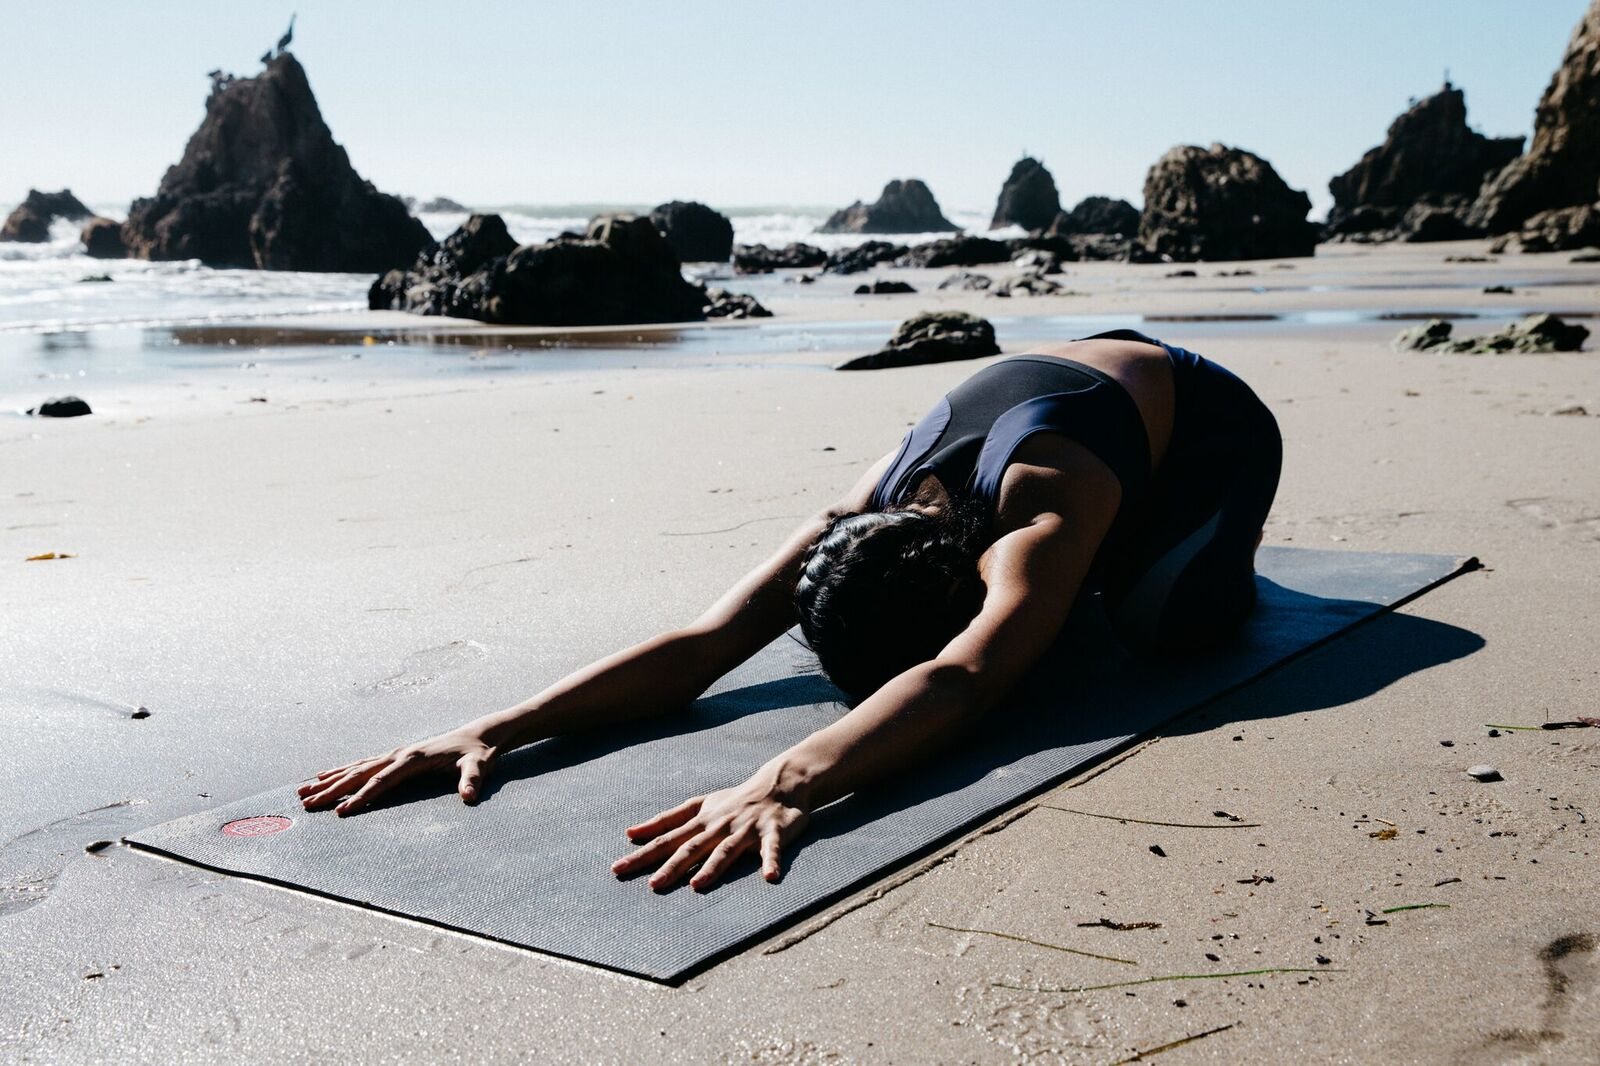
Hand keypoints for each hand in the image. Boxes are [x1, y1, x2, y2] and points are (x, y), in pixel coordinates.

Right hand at [297, 728, 497, 815]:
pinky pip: (363, 764)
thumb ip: (472, 780)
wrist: (480, 735)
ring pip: (355, 768)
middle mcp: (400, 754)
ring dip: (329, 780)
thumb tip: (469, 796)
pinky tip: (324, 775)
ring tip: (302, 791)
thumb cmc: (479, 754)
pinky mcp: (397, 756)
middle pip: (359, 774)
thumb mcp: (479, 767)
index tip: (342, 813)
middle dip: (332, 790)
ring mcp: (396, 753)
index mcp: (414, 758)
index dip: (362, 797)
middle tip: (306, 804)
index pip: (382, 781)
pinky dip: (342, 771)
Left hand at [611, 775, 807, 891]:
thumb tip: (630, 832)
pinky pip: (772, 849)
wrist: (778, 783)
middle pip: (692, 847)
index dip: (643, 854)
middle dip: (672, 866)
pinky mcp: (774, 832)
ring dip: (713, 867)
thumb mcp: (698, 806)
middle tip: (653, 885)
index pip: (666, 839)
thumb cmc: (733, 801)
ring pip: (727, 849)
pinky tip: (770, 877)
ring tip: (698, 886)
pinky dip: (772, 861)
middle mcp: (719, 825)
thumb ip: (666, 820)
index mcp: (700, 821)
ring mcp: (746, 828)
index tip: (618, 868)